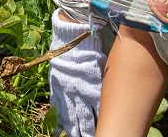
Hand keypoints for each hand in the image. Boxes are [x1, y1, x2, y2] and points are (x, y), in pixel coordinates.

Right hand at [49, 9, 104, 136]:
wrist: (70, 39)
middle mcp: (78, 93)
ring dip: (73, 131)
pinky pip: (56, 108)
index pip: (99, 112)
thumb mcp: (102, 68)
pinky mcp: (56, 88)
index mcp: (92, 88)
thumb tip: (112, 96)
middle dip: (88, 131)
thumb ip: (104, 84)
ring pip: (69, 118)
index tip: (106, 129)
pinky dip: (57, 121)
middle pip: (84, 120)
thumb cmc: (90, 51)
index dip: (102, 123)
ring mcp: (65, 92)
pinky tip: (58, 130)